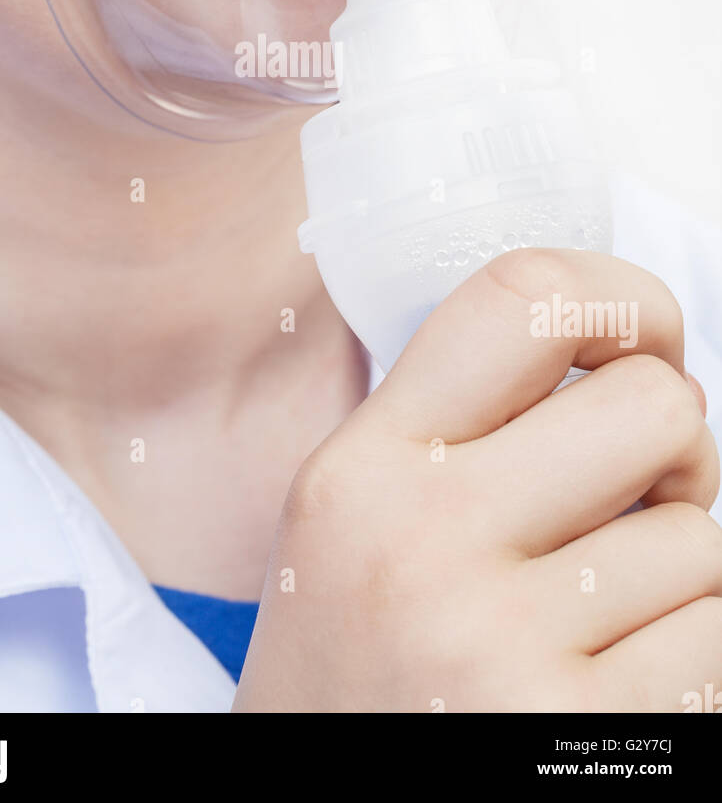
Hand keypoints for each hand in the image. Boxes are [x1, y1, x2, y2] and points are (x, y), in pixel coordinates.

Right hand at [233, 249, 721, 712]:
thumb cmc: (352, 667)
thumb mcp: (351, 519)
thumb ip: (458, 427)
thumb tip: (644, 362)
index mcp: (363, 468)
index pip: (525, 300)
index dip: (624, 296)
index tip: (643, 338)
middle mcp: (422, 542)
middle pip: (655, 406)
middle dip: (677, 450)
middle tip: (639, 499)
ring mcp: (498, 646)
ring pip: (704, 541)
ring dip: (680, 575)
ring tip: (597, 616)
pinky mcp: (570, 739)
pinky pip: (715, 642)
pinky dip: (689, 656)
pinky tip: (610, 681)